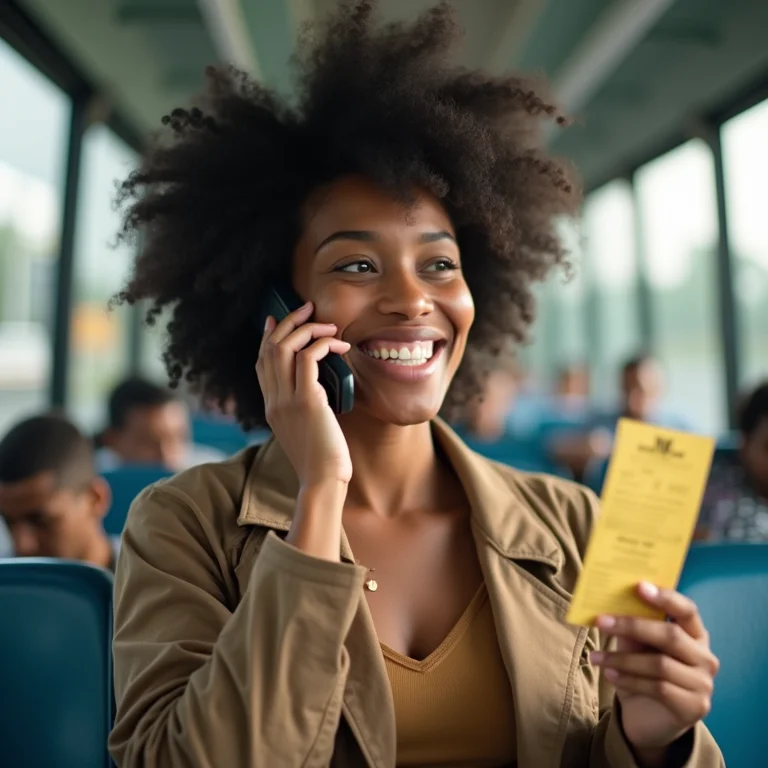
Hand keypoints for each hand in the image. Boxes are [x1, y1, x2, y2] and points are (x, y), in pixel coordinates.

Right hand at [256, 301, 352, 487]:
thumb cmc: (322, 461)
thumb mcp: (307, 431)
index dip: (267, 337)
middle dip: (287, 323)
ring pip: (284, 348)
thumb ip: (305, 408)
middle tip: (306, 308)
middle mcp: (273, 401)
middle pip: (269, 349)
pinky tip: (339, 345)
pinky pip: (308, 358)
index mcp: (271, 408)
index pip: (260, 363)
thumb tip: (319, 390)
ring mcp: (286, 401)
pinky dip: (322, 343)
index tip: (277, 320)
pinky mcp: (306, 401)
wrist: (323, 482)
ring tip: (327, 324)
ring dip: (306, 328)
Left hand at [590, 582, 718, 761]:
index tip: (639, 586)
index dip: (665, 597)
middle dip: (632, 625)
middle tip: (601, 620)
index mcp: (695, 635)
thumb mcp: (636, 647)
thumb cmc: (643, 672)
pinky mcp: (693, 707)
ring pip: (660, 664)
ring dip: (622, 659)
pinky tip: (609, 675)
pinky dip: (629, 680)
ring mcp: (703, 684)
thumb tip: (610, 605)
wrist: (649, 718)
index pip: (687, 610)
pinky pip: (658, 688)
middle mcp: (705, 658)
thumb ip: (632, 628)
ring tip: (596, 657)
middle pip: (671, 635)